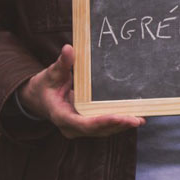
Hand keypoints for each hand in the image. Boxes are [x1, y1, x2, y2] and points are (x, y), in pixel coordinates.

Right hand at [18, 44, 145, 138]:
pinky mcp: (87, 127)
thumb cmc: (46, 85)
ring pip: (103, 131)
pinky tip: (135, 117)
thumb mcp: (52, 73)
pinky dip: (119, 123)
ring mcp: (79, 129)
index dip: (101, 121)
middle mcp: (71, 127)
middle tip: (136, 119)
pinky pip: (104, 127)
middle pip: (97, 129)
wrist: (40, 98)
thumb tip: (69, 48)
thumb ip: (62, 63)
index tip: (117, 117)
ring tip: (140, 119)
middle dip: (117, 124)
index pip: (82, 123)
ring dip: (121, 126)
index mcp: (61, 115)